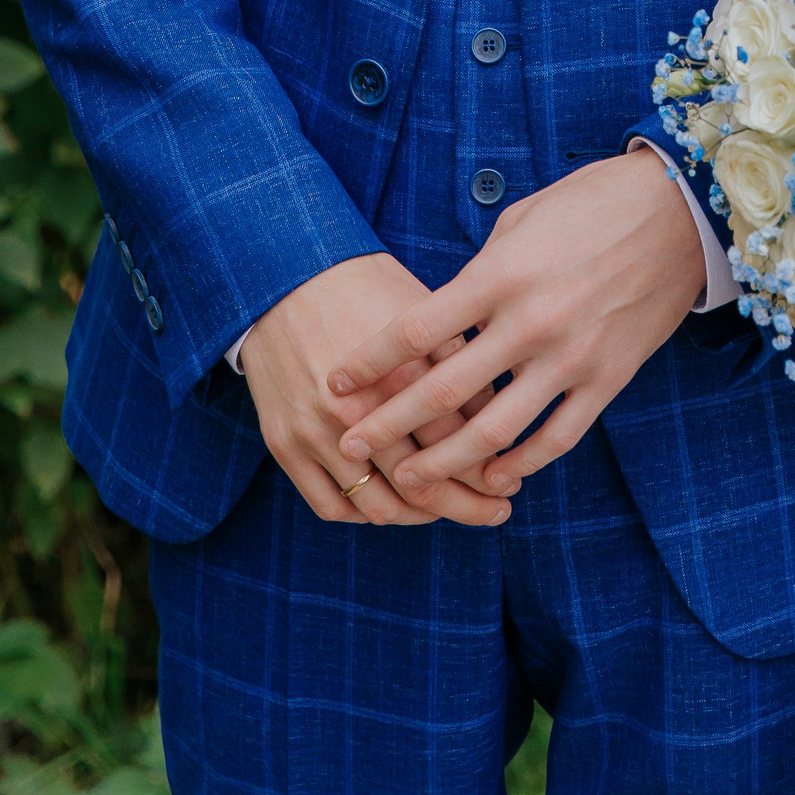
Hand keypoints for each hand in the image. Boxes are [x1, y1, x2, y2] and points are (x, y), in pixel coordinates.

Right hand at [241, 251, 512, 530]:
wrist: (285, 278)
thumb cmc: (366, 288)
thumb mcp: (421, 310)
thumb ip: (457, 362)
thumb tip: (497, 411)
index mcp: (399, 375)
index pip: (455, 445)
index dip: (489, 472)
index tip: (510, 485)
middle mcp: (357, 412)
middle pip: (421, 484)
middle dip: (466, 505)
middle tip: (496, 513)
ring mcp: (316, 434)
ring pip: (378, 506)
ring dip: (419, 517)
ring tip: (446, 510)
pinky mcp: (285, 445)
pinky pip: (330, 505)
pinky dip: (365, 515)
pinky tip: (393, 506)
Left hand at [327, 150, 706, 502]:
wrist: (679, 210)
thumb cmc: (592, 203)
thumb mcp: (522, 221)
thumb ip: (480, 273)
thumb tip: (445, 316)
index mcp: (500, 274)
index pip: (417, 331)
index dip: (369, 363)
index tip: (336, 384)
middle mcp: (530, 321)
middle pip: (442, 392)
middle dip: (387, 426)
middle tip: (350, 447)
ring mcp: (571, 356)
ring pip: (494, 432)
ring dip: (445, 463)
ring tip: (411, 479)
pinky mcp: (608, 378)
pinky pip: (556, 437)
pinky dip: (520, 463)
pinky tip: (493, 474)